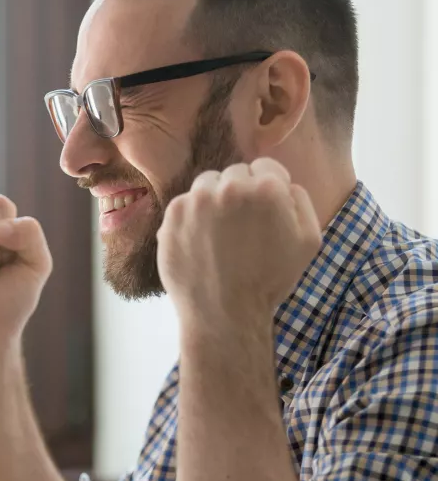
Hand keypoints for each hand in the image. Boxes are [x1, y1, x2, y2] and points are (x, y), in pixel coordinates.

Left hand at [157, 159, 320, 330]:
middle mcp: (229, 188)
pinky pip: (185, 204)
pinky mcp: (172, 216)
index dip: (266, 188)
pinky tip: (201, 242)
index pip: (265, 166)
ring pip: (206, 185)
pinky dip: (191, 217)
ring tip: (220, 234)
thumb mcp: (308, 240)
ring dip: (213, 200)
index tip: (262, 210)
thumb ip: (299, 199)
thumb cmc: (270, 280)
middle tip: (241, 226)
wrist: (225, 314)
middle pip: (235, 174)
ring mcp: (196, 201)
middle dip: (239, 193)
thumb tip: (283, 182)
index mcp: (267, 189)